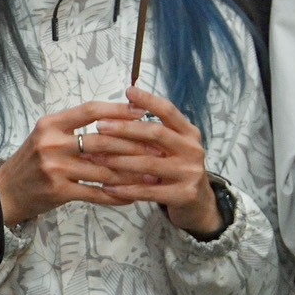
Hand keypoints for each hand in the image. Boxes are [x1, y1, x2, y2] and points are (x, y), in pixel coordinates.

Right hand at [0, 100, 155, 224]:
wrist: (6, 191)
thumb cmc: (31, 161)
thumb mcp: (46, 136)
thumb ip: (74, 129)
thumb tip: (115, 124)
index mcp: (50, 124)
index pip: (89, 110)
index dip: (118, 111)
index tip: (142, 113)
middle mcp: (52, 143)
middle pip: (101, 141)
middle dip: (133, 145)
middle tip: (157, 148)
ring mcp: (55, 168)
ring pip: (103, 170)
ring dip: (131, 174)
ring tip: (152, 175)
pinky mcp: (59, 191)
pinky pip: (96, 193)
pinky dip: (116, 196)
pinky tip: (131, 196)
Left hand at [93, 85, 223, 236]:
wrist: (198, 202)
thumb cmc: (176, 166)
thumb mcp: (172, 145)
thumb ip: (152, 129)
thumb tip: (124, 105)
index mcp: (189, 132)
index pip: (169, 111)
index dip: (149, 100)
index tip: (128, 91)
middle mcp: (193, 150)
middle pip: (156, 133)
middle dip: (125, 129)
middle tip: (99, 126)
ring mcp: (190, 173)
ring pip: (149, 163)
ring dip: (119, 160)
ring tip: (95, 157)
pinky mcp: (185, 195)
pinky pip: (149, 191)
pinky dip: (127, 189)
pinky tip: (107, 187)